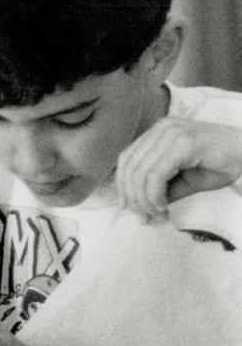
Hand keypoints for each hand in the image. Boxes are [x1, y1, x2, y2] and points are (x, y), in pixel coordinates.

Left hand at [116, 117, 241, 222]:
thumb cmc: (223, 166)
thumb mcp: (185, 179)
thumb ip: (162, 188)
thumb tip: (140, 209)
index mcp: (158, 131)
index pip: (127, 158)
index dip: (123, 184)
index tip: (127, 207)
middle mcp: (162, 128)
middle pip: (130, 165)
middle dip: (133, 196)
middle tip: (143, 217)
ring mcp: (172, 132)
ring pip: (141, 172)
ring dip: (144, 199)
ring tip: (156, 215)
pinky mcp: (184, 143)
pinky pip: (156, 174)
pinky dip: (154, 195)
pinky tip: (163, 207)